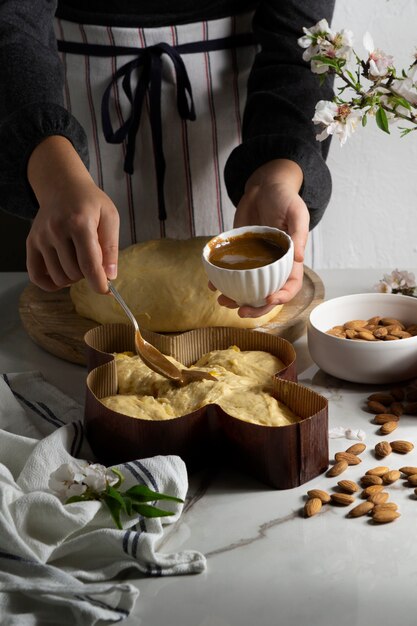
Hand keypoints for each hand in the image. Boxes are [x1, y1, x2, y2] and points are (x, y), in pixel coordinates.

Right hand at [26, 136, 118, 293]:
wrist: (62, 186)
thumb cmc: (89, 202)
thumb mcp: (109, 217)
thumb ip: (111, 247)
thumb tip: (110, 276)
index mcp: (79, 223)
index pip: (89, 264)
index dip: (99, 283)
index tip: (106, 290)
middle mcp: (56, 230)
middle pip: (74, 273)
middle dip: (88, 274)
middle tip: (92, 261)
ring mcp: (41, 237)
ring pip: (58, 277)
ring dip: (72, 278)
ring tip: (78, 262)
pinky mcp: (31, 243)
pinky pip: (36, 276)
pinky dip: (51, 283)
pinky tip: (62, 274)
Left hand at [213, 159, 308, 316]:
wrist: (263, 185)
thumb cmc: (285, 197)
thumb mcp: (297, 212)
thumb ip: (299, 233)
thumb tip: (298, 257)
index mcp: (290, 259)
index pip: (290, 286)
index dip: (282, 297)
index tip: (268, 299)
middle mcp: (273, 264)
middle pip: (266, 294)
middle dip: (255, 307)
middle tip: (240, 312)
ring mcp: (255, 261)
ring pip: (247, 287)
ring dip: (235, 298)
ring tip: (222, 301)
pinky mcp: (240, 253)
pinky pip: (231, 271)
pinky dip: (221, 280)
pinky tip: (212, 284)